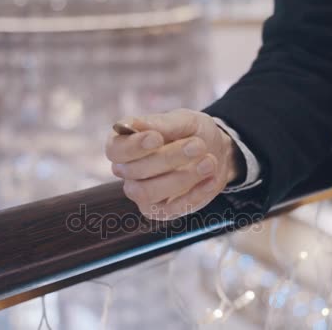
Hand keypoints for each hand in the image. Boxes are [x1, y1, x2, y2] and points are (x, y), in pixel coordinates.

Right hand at [105, 108, 239, 219]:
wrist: (216, 152)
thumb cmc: (192, 133)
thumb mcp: (183, 120)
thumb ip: (160, 124)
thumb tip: (133, 125)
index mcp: (125, 143)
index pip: (115, 150)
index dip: (133, 146)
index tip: (156, 138)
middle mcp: (128, 171)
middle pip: (133, 171)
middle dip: (168, 158)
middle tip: (198, 145)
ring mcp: (142, 193)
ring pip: (147, 193)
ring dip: (181, 178)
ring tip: (209, 162)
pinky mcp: (161, 211)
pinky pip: (171, 209)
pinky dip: (194, 195)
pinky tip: (211, 179)